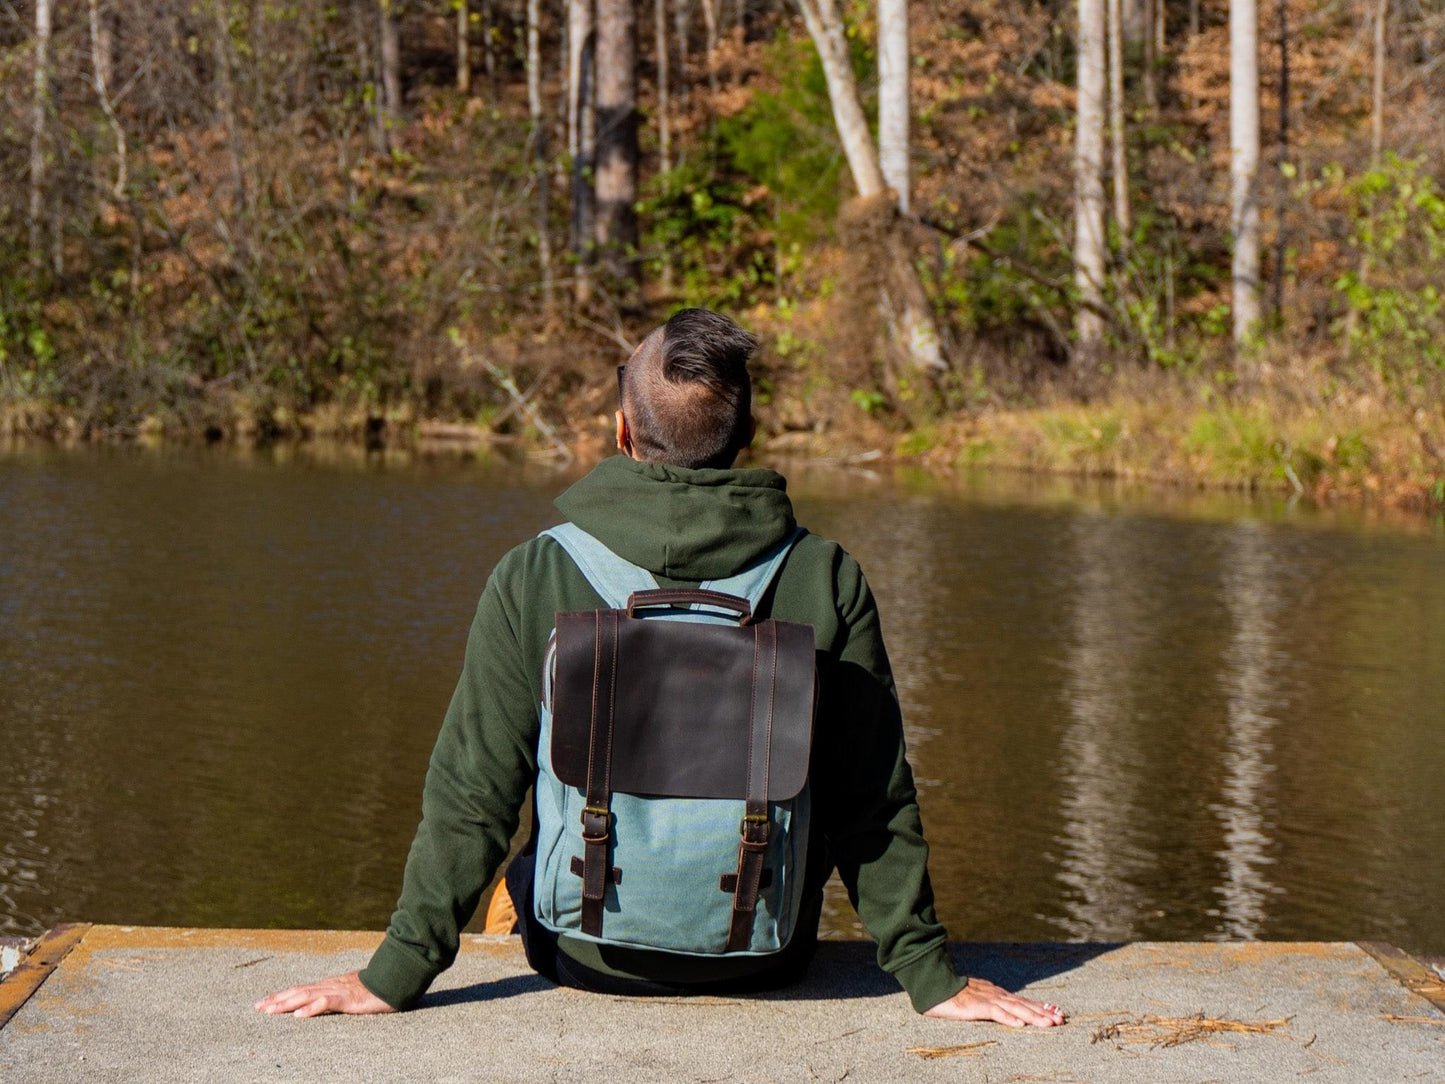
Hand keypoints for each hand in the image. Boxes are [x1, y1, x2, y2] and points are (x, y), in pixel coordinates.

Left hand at [255, 970, 396, 1017]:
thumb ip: (337, 996)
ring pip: (307, 995)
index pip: (300, 989)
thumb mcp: (352, 992)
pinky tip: (298, 1015)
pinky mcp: (349, 999)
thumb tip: (322, 1001)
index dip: (281, 995)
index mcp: (330, 985)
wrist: (396, 980)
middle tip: (257, 1007)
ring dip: (286, 1003)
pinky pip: (327, 1003)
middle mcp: (330, 985)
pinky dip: (311, 1008)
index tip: (263, 1002)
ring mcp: (338, 991)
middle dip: (276, 999)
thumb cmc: (377, 988)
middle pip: (298, 991)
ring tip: (269, 1010)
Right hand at [924, 977, 1064, 1027]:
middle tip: (1061, 1019)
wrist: (934, 985)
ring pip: (1014, 1009)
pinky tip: (1020, 1025)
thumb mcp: (978, 999)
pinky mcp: (975, 1006)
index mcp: (997, 994)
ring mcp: (986, 999)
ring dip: (1033, 1016)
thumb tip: (1009, 1012)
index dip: (1041, 1007)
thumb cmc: (954, 994)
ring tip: (1049, 1023)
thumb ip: (993, 1004)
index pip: (1023, 1002)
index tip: (1057, 1013)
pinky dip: (1008, 1018)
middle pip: (1024, 1005)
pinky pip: (994, 1013)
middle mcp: (996, 995)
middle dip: (1044, 1013)